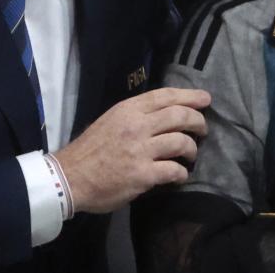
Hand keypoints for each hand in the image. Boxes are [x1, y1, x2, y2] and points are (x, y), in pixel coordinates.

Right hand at [54, 87, 210, 213]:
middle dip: (198, 121)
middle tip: (203, 129)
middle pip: (179, 116)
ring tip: (191, 154)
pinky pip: (173, 170)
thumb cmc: (91, 150)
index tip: (205, 99)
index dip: (190, 96)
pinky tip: (180, 175)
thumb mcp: (111, 120)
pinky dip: (181, 173)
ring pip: (181, 142)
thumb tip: (164, 113)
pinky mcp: (143, 174)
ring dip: (192, 149)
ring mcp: (140, 150)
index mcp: (128, 110)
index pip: (165, 96)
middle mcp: (136, 126)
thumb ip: (135, 115)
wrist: (68, 178)